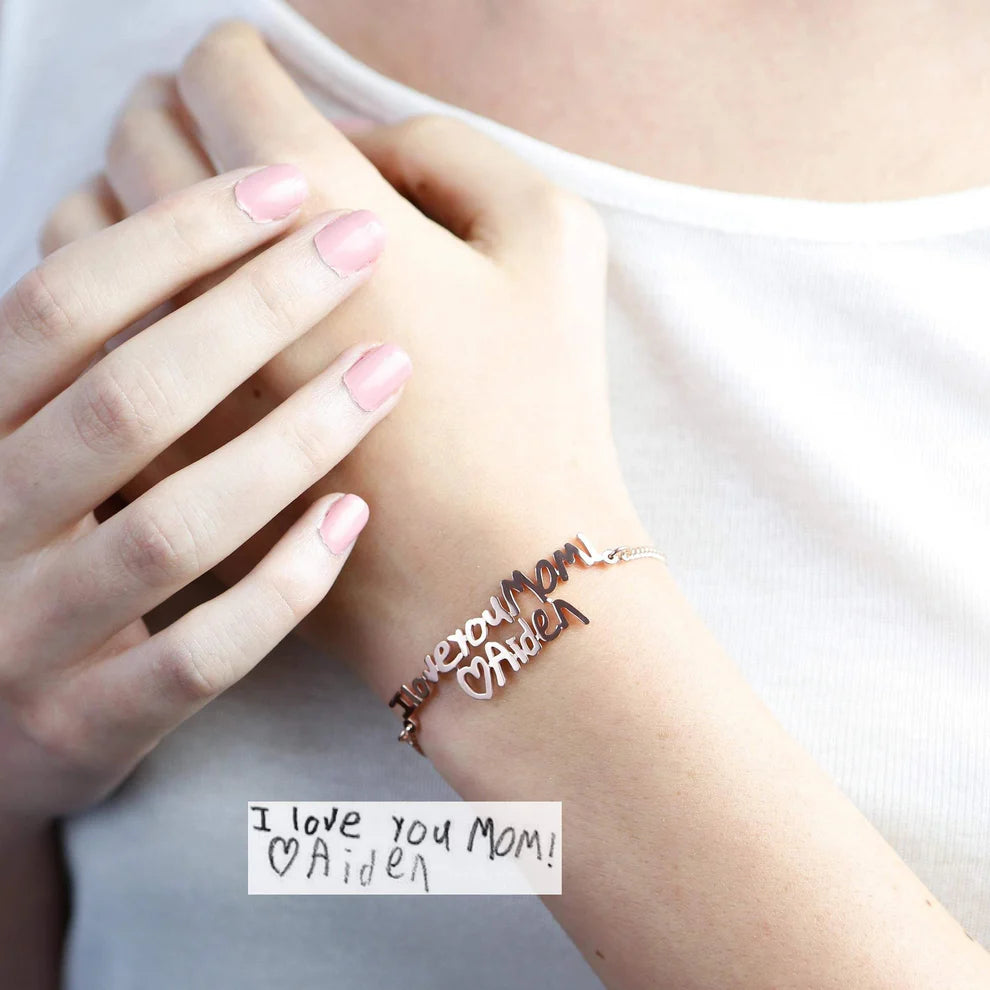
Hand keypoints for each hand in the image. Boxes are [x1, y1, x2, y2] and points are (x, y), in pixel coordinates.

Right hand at [1, 166, 409, 821]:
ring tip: (386, 371)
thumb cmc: (32, 556)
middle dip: (251, 310)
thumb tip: (193, 235)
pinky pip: (197, 657)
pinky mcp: (87, 724)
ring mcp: (33, 631)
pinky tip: (352, 519)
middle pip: (126, 398)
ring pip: (170, 528)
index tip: (285, 186)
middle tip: (359, 246)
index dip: (171, 234)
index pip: (61, 305)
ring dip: (289, 441)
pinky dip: (280, 586)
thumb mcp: (27, 446)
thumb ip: (83, 366)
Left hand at [43, 24, 652, 734]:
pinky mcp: (151, 463)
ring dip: (115, 200)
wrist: (493, 584)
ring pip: (77, 243)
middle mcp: (217, 283)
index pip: (222, 75)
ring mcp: (169, 377)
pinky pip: (75, 356)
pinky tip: (149, 313)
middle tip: (207, 118)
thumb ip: (451, 150)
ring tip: (164, 208)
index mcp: (320, 210)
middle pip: (137, 143)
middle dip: (167, 110)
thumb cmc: (538, 415)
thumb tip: (356, 140)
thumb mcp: (553, 240)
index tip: (253, 67)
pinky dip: (101, 309)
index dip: (236, 54)